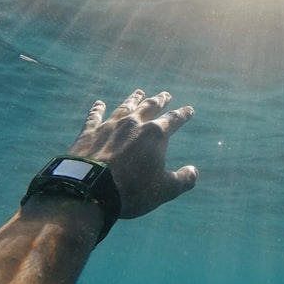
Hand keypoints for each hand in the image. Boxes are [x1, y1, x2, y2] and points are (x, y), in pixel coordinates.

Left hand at [67, 89, 197, 218]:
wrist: (91, 190)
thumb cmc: (133, 190)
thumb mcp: (165, 189)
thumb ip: (184, 179)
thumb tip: (194, 171)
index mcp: (155, 134)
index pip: (174, 120)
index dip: (183, 114)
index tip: (189, 110)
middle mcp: (134, 124)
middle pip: (150, 107)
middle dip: (159, 100)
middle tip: (165, 95)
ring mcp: (110, 126)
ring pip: (125, 107)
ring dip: (133, 99)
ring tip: (139, 93)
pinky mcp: (89, 133)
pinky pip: (95, 116)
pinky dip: (98, 109)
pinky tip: (99, 103)